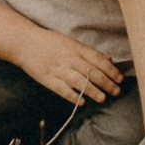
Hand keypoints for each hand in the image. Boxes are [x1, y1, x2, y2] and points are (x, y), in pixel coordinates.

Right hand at [10, 23, 128, 107]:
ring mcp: (58, 69)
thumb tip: (109, 60)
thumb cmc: (50, 42)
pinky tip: (81, 102)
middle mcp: (68, 58)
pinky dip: (72, 96)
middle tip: (116, 91)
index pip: (97, 59)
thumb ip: (89, 52)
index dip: (110, 70)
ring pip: (78, 81)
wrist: (25, 43)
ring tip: (102, 98)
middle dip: (105, 82)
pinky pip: (61, 89)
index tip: (120, 78)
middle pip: (90, 71)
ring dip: (91, 90)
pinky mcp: (47, 79)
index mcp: (75, 48)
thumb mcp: (71, 42)